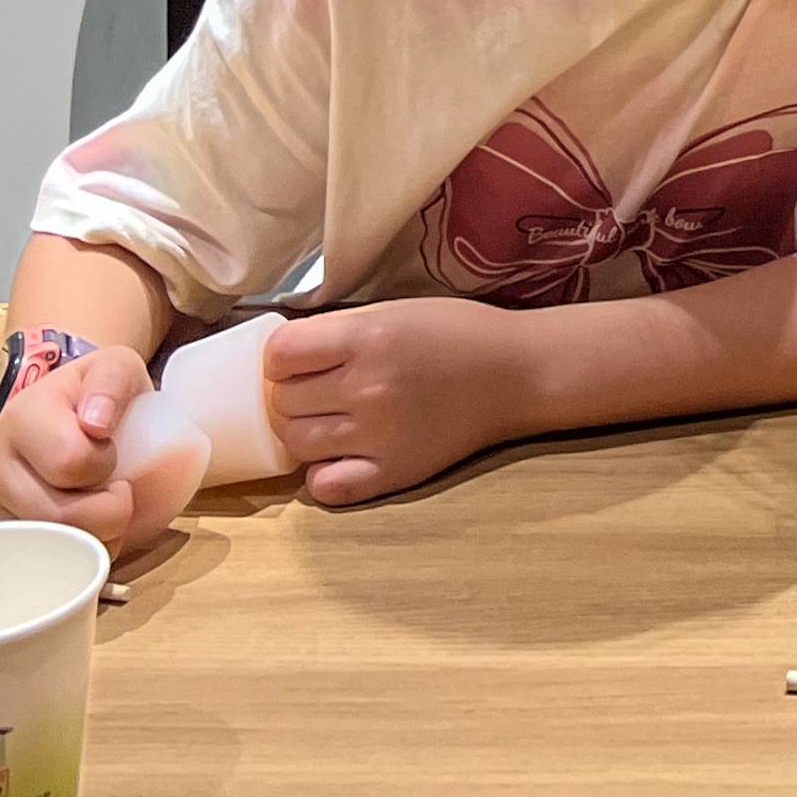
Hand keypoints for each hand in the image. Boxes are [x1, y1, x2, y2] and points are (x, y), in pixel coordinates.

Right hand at [0, 346, 154, 550]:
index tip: (112, 452)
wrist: (65, 412)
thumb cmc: (95, 395)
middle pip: (60, 517)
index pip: (72, 463)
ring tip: (101, 513)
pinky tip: (79, 537)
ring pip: (47, 553)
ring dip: (93, 542)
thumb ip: (112, 383)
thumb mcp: (114, 369)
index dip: (106, 465)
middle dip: (110, 512)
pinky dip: (67, 563)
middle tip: (117, 492)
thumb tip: (95, 424)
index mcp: (21, 419)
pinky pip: (30, 570)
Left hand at [262, 298, 537, 508]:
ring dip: (305, 429)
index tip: (301, 358)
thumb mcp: (396, 310)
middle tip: (322, 388)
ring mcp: (378, 435)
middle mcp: (367, 388)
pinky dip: (323, 474)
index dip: (283, 356)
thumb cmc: (457, 333)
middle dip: (294, 392)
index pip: (279, 354)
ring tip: (334, 418)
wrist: (517, 373)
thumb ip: (339, 330)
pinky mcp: (393, 472)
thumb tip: (282, 354)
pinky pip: (325, 487)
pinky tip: (342, 455)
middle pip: (283, 401)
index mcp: (369, 338)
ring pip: (297, 443)